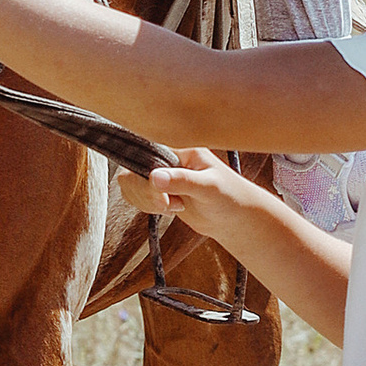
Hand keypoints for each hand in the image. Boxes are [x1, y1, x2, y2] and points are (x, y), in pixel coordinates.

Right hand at [115, 149, 260, 249]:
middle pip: (132, 171)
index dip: (145, 177)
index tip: (162, 197)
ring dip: (147, 202)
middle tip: (167, 205)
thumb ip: (182, 181)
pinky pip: (136, 195)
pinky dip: (147, 207)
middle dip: (146, 194)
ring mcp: (161, 173)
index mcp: (180, 147)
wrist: (234, 218)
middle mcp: (167, 157)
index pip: (145, 153)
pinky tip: (170, 209)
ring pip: (131, 185)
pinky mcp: (158, 189)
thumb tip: (153, 178)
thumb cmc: (230, 196)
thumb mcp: (208, 188)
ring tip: (174, 207)